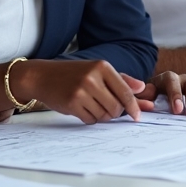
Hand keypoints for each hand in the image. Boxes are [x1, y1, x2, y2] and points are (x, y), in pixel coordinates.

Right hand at [12, 59, 150, 123]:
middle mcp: (93, 77)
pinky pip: (90, 120)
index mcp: (103, 67)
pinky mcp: (72, 103)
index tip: (137, 116)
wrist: (42, 76)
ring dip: (101, 116)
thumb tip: (142, 88)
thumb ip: (122, 80)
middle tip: (107, 109)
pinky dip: (89, 118)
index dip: (134, 107)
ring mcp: (81, 90)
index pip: (125, 92)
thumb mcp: (98, 71)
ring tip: (92, 106)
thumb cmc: (73, 74)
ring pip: (103, 115)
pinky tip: (82, 109)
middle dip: (115, 113)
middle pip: (116, 108)